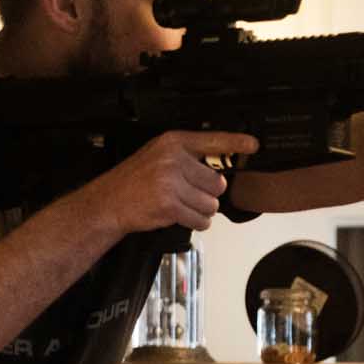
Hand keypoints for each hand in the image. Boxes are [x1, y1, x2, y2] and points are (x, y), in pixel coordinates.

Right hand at [88, 130, 258, 233]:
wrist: (109, 202)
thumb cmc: (136, 181)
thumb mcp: (158, 156)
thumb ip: (187, 158)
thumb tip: (220, 171)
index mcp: (173, 143)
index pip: (212, 140)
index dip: (236, 143)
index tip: (254, 145)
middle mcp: (173, 159)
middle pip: (217, 183)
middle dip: (208, 194)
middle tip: (188, 194)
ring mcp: (170, 182)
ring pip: (211, 204)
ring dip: (201, 211)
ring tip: (181, 205)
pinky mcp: (169, 205)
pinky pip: (200, 219)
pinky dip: (196, 223)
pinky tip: (180, 216)